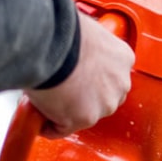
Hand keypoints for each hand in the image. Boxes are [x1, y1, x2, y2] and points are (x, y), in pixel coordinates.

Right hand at [25, 12, 133, 138]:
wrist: (49, 42)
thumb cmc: (63, 32)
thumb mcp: (86, 32)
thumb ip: (88, 46)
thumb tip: (75, 46)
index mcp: (122, 58)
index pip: (112, 77)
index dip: (92, 78)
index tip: (79, 77)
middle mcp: (119, 84)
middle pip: (103, 99)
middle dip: (83, 97)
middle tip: (61, 88)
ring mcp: (103, 104)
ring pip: (84, 116)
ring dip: (66, 111)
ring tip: (47, 99)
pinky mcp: (82, 119)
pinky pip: (62, 129)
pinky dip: (49, 125)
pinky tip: (39, 113)